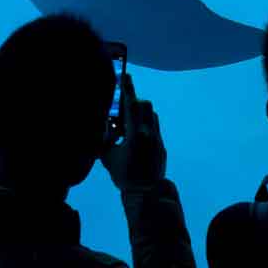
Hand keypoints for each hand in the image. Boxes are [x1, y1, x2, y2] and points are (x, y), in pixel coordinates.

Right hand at [100, 74, 167, 188]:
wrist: (146, 193)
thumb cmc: (124, 175)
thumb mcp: (107, 156)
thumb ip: (105, 138)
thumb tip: (105, 125)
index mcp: (136, 134)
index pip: (131, 105)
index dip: (128, 89)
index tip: (126, 75)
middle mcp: (149, 132)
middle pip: (144, 106)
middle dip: (133, 103)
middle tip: (121, 112)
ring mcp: (158, 138)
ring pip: (151, 116)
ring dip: (139, 115)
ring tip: (126, 130)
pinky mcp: (162, 146)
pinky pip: (153, 128)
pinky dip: (144, 128)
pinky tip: (134, 141)